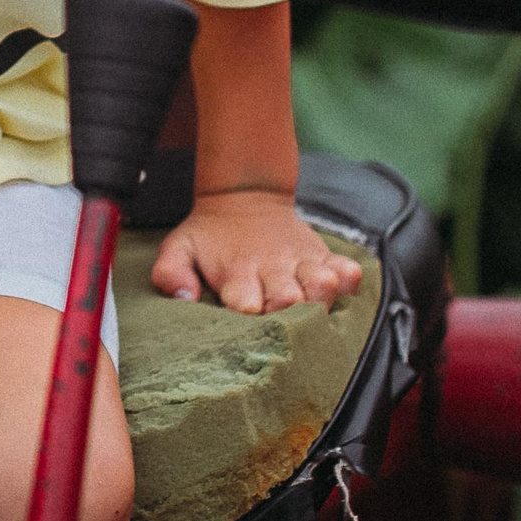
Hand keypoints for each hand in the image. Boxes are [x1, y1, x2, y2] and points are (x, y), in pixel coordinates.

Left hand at [149, 189, 364, 312]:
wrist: (243, 199)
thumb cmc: (210, 236)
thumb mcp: (180, 247)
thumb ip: (171, 272)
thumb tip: (184, 297)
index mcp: (237, 272)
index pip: (247, 305)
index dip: (248, 318)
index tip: (245, 322)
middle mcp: (272, 268)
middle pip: (290, 300)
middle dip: (287, 316)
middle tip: (280, 321)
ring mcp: (301, 262)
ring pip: (323, 286)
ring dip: (321, 301)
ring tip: (311, 308)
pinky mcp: (322, 256)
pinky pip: (348, 270)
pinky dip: (348, 282)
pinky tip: (338, 289)